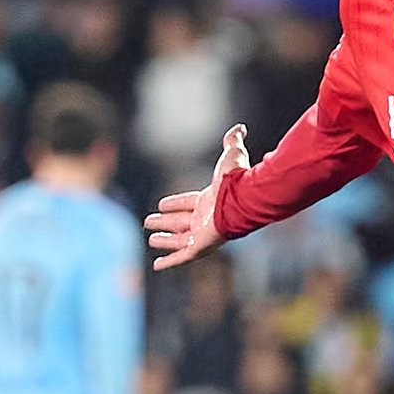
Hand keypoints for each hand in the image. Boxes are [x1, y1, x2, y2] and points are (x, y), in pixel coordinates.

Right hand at [144, 124, 249, 270]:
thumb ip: (232, 141)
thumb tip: (240, 127)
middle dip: (167, 222)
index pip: (188, 202)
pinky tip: (156, 266)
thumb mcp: (232, 155)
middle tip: (149, 222)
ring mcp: (203, 233)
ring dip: (165, 240)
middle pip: (182, 221)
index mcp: (210, 200)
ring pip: (179, 239)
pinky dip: (169, 262)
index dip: (175, 203)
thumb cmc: (237, 178)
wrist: (244, 198)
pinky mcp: (200, 247)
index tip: (161, 204)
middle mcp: (206, 218)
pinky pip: (181, 257)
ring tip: (151, 240)